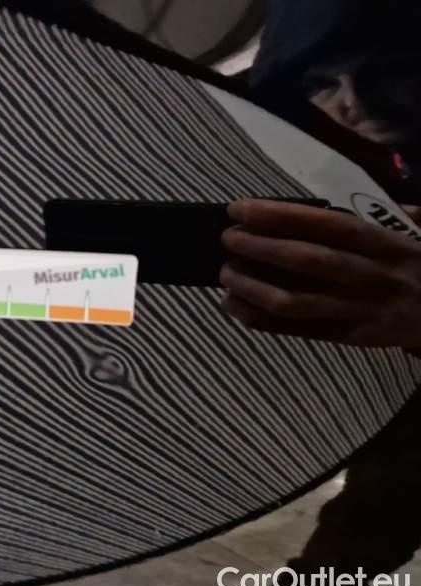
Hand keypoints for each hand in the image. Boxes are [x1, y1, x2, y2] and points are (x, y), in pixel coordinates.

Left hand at [218, 198, 420, 349]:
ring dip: (253, 288)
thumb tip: (307, 206)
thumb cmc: (417, 265)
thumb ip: (368, 215)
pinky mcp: (353, 340)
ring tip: (225, 275)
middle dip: (260, 248)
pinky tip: (233, 306)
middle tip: (228, 239)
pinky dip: (261, 320)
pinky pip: (299, 331)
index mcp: (387, 243)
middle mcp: (375, 277)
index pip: (327, 224)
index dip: (280, 215)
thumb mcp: (410, 232)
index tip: (240, 208)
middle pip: (308, 262)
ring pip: (298, 303)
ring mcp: (363, 311)